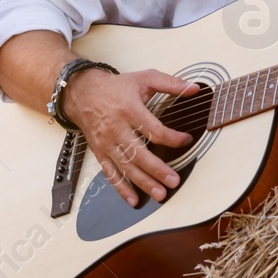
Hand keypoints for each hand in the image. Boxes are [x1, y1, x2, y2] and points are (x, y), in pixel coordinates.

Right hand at [64, 67, 198, 206]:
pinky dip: (121, 188)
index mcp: (130, 110)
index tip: (187, 141)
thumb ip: (171, 83)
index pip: (154, 130)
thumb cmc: (116, 87)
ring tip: (160, 194)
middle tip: (174, 181)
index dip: (172, 138)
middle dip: (158, 170)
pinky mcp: (100, 152)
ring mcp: (107, 143)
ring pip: (126, 167)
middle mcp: (117, 129)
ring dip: (143, 183)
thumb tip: (194, 89)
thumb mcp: (145, 78)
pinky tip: (134, 199)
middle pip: (139, 154)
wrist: (83, 93)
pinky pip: (110, 174)